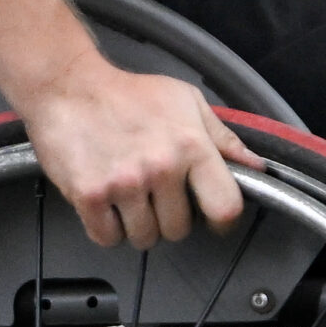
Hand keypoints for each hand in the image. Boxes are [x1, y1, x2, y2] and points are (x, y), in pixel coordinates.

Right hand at [20, 57, 260, 248]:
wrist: (70, 87)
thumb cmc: (131, 94)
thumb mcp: (187, 102)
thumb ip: (223, 138)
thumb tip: (255, 166)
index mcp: (192, 145)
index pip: (224, 205)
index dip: (223, 221)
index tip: (214, 220)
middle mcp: (161, 168)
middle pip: (179, 230)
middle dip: (172, 219)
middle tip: (159, 196)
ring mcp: (124, 184)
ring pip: (144, 238)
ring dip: (139, 225)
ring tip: (131, 197)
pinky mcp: (89, 196)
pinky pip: (108, 239)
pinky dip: (109, 229)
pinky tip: (108, 204)